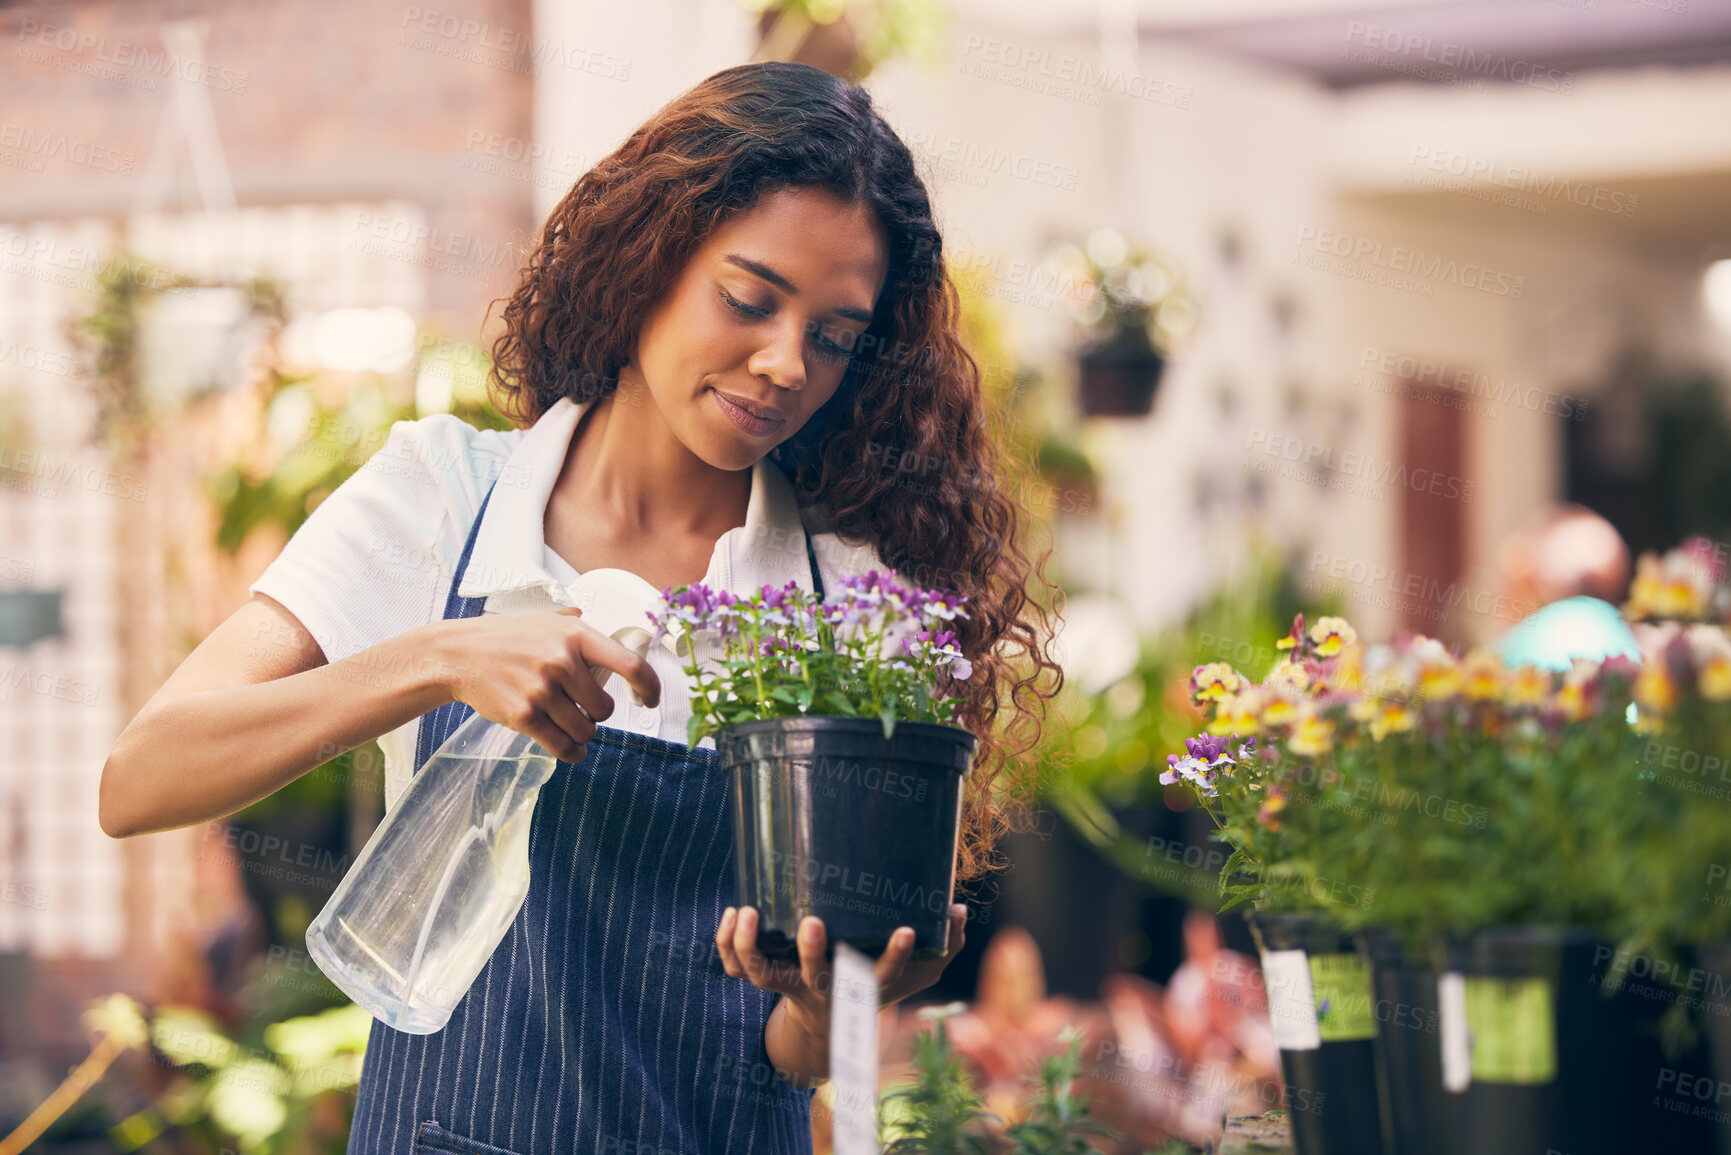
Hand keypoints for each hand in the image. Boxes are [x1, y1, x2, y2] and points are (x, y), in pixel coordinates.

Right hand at [427, 606, 661, 762]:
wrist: (457, 654)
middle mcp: (562, 660)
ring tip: (568, 724)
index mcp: (576, 634)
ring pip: (585, 730)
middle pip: (605, 708)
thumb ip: (573, 624)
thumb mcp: (543, 619)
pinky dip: (572, 753)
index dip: (650, 687)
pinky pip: (562, 746)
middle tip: (581, 709)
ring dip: (581, 734)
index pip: (630, 664)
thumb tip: (595, 622)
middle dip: (597, 714)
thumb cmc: (505, 637)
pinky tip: (572, 750)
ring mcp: (542, 689)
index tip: (651, 700)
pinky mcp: (524, 715)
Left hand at [715, 904, 967, 1040]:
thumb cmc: (872, 986)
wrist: (827, 1032)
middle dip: (812, 953)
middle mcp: (824, 990)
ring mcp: (790, 988)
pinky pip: (737, 970)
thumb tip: (958, 909)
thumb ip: (945, 944)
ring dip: (750, 948)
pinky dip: (728, 946)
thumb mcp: (915, 973)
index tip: (907, 930)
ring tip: (748, 911)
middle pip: (816, 978)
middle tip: (812, 921)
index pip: (883, 977)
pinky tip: (733, 912)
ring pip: (763, 977)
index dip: (895, 957)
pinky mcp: (765, 982)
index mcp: (860, 987)